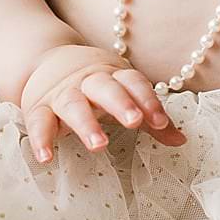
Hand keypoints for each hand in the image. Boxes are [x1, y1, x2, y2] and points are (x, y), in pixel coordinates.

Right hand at [20, 48, 183, 161]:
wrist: (44, 62)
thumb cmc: (94, 87)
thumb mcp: (122, 96)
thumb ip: (150, 120)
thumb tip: (181, 141)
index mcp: (113, 75)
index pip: (133, 83)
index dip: (147, 100)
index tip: (159, 123)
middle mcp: (88, 81)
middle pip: (105, 88)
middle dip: (120, 103)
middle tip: (134, 122)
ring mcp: (62, 93)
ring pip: (73, 105)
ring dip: (86, 123)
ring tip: (99, 145)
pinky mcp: (38, 108)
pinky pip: (39, 122)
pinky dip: (41, 139)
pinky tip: (46, 158)